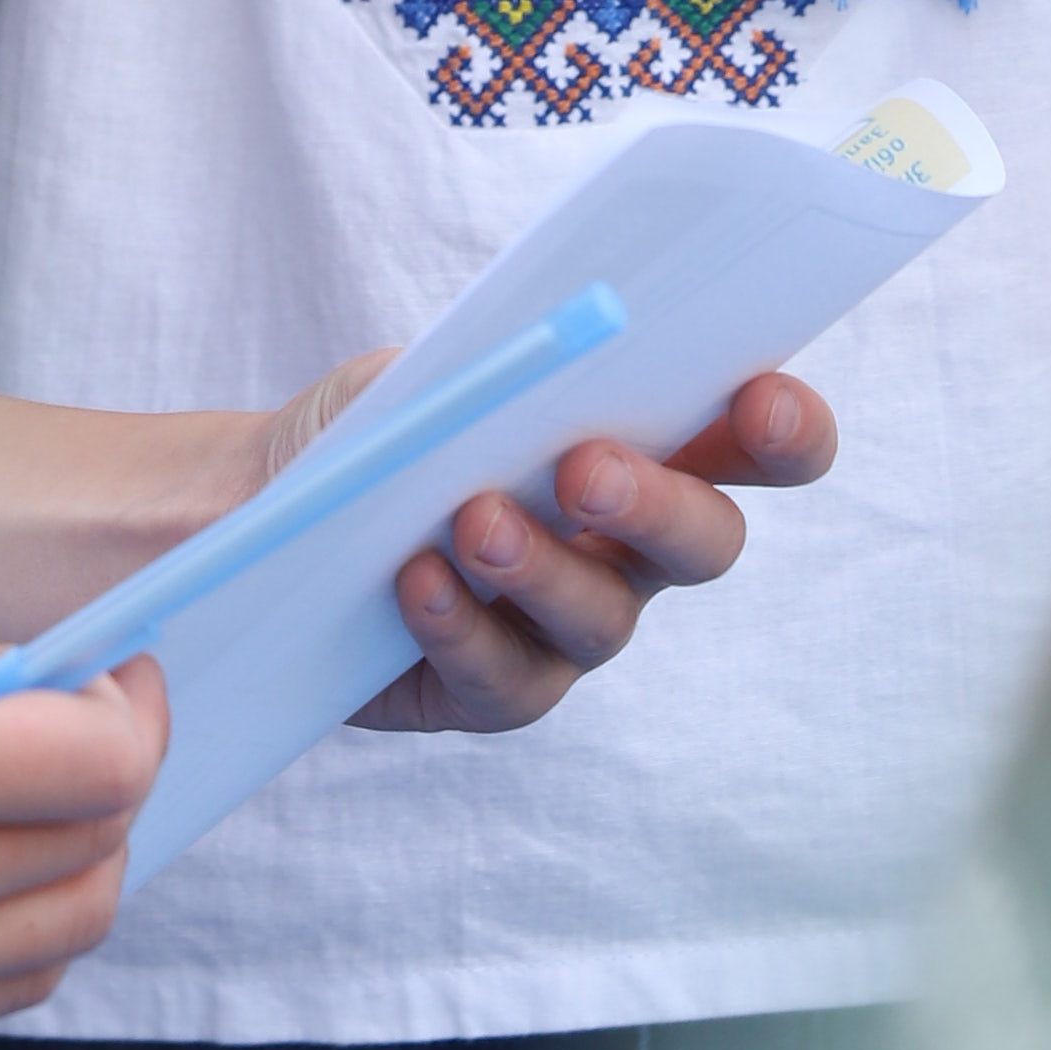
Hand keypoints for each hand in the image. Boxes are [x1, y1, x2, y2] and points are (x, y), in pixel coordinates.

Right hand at [0, 604, 168, 1048]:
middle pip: (100, 853)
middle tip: (88, 716)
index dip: (136, 707)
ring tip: (41, 789)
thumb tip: (66, 682)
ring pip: (69, 935)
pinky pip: (0, 991)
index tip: (119, 668)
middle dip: (121, 773)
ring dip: (88, 856)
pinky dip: (32, 927)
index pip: (101, 765)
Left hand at [243, 363, 841, 740]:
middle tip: (585, 467)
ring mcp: (567, 626)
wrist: (264, 504)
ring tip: (473, 521)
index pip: (758, 445)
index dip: (786, 430)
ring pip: (603, 617)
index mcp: (646, 444)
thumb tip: (548, 359)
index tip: (759, 399)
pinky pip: (505, 678)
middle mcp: (628, 545)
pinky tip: (417, 581)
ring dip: (544, 567)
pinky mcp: (493, 691)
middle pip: (704, 542)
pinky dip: (462, 627)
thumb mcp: (434, 368)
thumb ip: (501, 363)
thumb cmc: (376, 424)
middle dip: (660, 504)